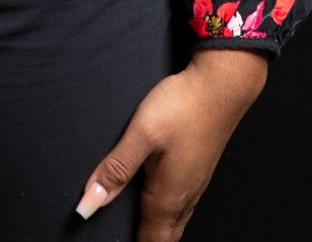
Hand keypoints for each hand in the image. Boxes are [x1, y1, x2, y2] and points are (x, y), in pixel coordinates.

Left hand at [74, 47, 268, 235]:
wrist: (222, 85)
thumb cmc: (183, 107)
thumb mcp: (142, 135)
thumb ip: (115, 169)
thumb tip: (89, 204)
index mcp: (167, 196)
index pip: (150, 240)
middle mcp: (185, 195)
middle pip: (166, 236)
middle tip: (130, 239)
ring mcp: (197, 183)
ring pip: (177, 221)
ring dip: (160, 230)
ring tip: (144, 230)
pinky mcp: (201, 168)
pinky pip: (185, 205)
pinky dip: (170, 213)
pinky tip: (164, 200)